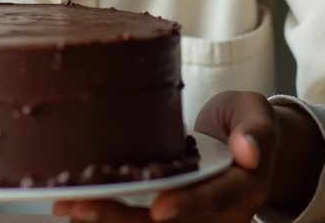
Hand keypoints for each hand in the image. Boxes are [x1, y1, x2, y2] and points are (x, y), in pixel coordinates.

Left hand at [53, 90, 279, 222]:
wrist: (241, 140)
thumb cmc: (245, 120)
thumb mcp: (256, 113)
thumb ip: (255, 129)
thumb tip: (249, 150)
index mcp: (243, 189)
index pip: (215, 199)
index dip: (189, 205)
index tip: (160, 208)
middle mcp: (217, 215)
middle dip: (124, 218)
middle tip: (85, 208)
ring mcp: (192, 220)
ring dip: (108, 220)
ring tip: (68, 207)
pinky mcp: (168, 214)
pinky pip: (137, 221)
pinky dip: (108, 215)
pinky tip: (74, 206)